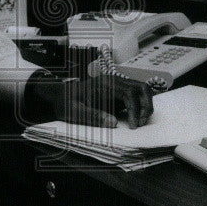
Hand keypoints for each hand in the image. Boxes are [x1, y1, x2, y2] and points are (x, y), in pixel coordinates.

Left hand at [24, 72, 153, 128]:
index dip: (135, 110)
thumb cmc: (67, 104)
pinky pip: (136, 92)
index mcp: (104, 84)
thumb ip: (93, 117)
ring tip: (140, 120)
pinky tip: (136, 116)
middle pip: (140, 87)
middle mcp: (113, 80)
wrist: (61, 96)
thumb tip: (113, 123)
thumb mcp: (75, 113)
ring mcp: (116, 82)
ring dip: (146, 103)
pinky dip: (141, 102)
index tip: (133, 125)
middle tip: (141, 123)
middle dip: (145, 106)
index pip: (129, 94)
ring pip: (141, 88)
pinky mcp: (118, 88)